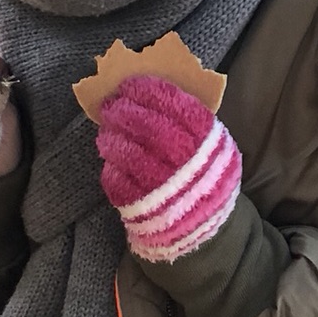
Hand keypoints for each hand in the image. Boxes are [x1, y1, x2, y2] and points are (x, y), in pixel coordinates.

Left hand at [95, 74, 240, 263]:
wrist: (200, 232)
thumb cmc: (201, 178)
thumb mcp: (211, 148)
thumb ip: (189, 123)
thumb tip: (150, 90)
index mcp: (210, 144)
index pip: (179, 107)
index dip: (151, 92)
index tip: (131, 84)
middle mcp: (189, 166)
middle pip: (152, 129)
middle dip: (127, 111)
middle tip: (111, 104)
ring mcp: (165, 189)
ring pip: (131, 155)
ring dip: (113, 138)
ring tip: (106, 130)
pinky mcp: (142, 208)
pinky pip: (119, 182)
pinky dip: (111, 166)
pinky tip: (110, 158)